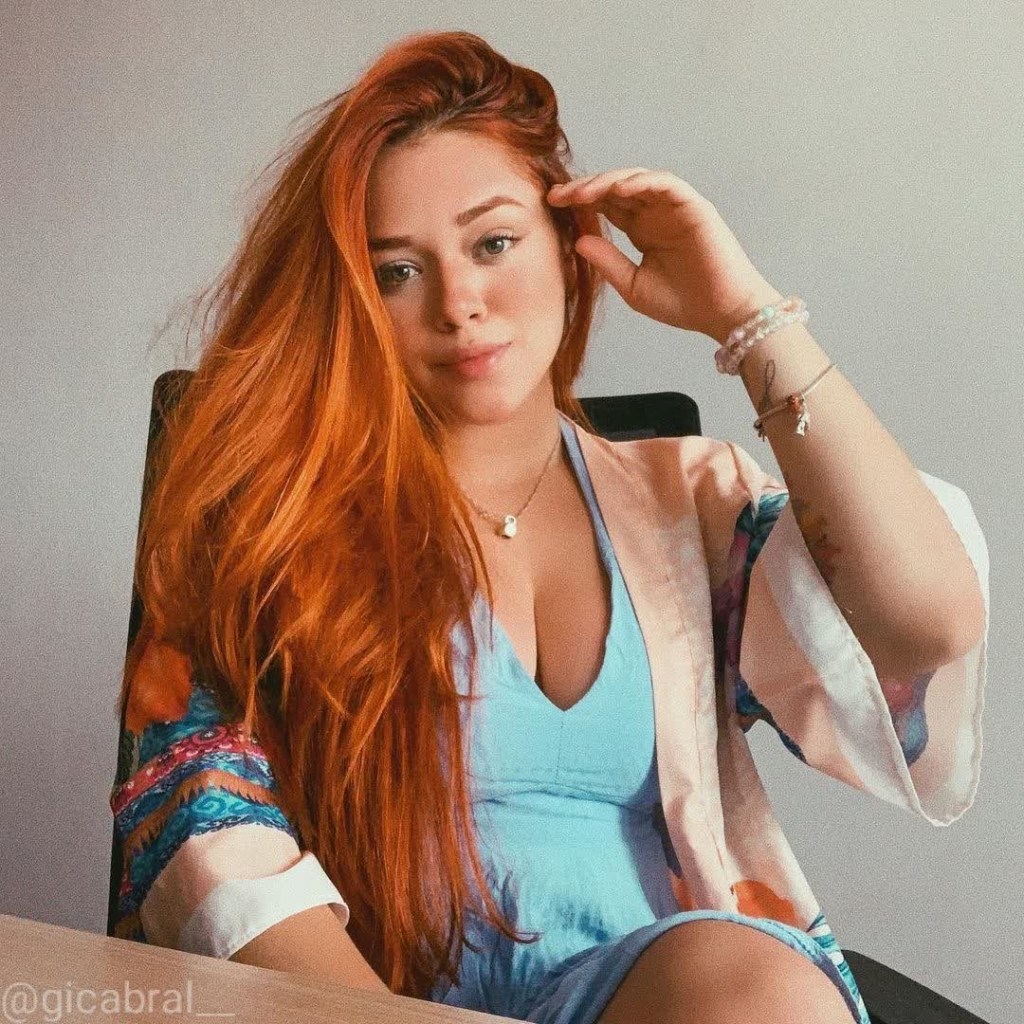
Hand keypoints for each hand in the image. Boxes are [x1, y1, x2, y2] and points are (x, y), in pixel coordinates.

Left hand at [547, 168, 782, 344]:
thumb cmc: (683, 304)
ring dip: (608, 182)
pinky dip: (643, 182)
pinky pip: (666, 184)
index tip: (552, 203)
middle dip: (586, 188)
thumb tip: (578, 240)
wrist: (722, 314)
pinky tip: (620, 189)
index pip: (605, 206)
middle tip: (559, 194)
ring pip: (637, 180)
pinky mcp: (694, 206)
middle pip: (616, 188)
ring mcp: (675, 208)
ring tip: (582, 192)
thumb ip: (607, 262)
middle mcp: (656, 214)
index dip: (579, 201)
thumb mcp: (633, 286)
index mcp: (641, 230)